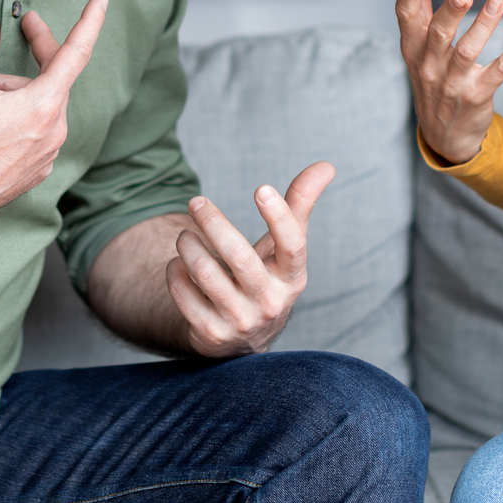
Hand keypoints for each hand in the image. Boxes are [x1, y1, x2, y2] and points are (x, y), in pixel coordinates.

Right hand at [0, 0, 107, 236]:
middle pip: (55, 76)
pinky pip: (40, 130)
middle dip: (41, 50)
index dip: (89, 22)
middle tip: (27, 28)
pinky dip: (23, 119)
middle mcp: (56, 128)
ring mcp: (50, 151)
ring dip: (22, 92)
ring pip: (43, 104)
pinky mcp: (40, 169)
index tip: (102, 0)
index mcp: (43, 104)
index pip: (75, 52)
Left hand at [165, 161, 335, 356]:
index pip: (293, 246)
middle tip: (196, 202)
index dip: (279, 217)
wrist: (244, 336)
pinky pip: (183, 293)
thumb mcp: (285, 248)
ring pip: (205, 273)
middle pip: (239, 256)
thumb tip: (326, 165)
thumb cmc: (266, 276)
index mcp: (292, 277)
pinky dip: (175, 271)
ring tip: (185, 237)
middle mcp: (270, 301)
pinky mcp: (211, 333)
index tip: (261, 189)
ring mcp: (240, 320)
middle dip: (213, 222)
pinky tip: (178, 264)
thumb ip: (301, 205)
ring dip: (188, 246)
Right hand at [394, 0, 502, 165]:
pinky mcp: (478, 95)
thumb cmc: (432, 78)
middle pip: (437, 35)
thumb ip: (416, 8)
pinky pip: (500, 71)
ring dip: (484, 26)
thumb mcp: (417, 48)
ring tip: (498, 1)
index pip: (407, 19)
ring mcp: (454, 83)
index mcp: (413, 49)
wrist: (443, 136)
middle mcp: (430, 65)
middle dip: (450, 13)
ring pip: (468, 52)